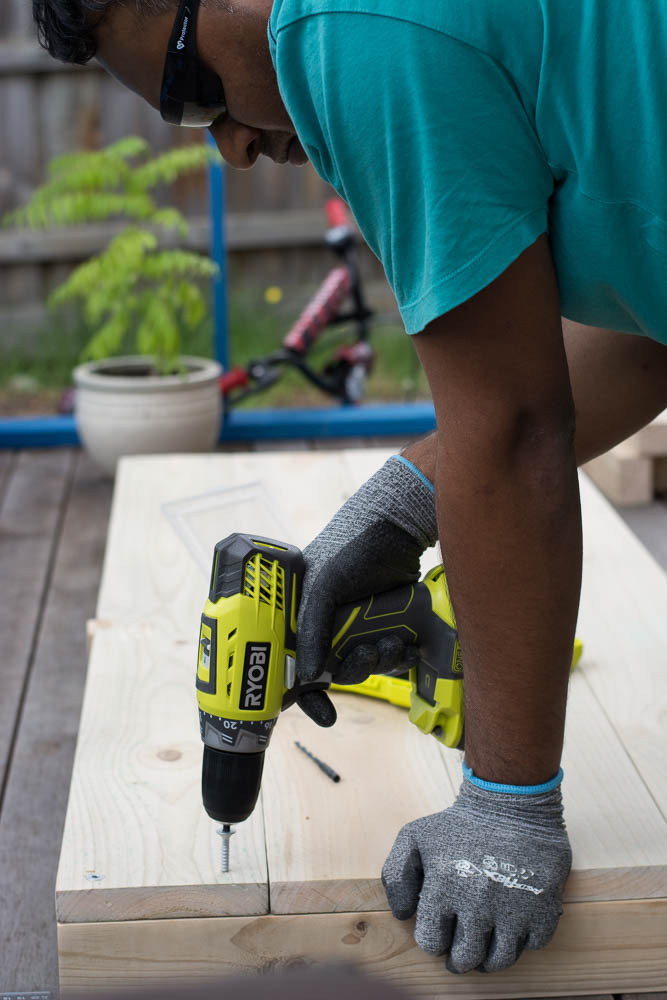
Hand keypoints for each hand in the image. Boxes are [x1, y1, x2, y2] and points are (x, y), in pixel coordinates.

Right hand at [295, 455, 436, 720]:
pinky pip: (388, 654)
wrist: (397, 525)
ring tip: (394, 644)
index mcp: (301, 614)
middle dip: (356, 670)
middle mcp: (326, 623)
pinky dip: (398, 657)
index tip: (324, 714)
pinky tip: (409, 647)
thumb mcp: (324, 586)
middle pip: (336, 669)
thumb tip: (310, 677)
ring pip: (365, 664)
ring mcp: (357, 625)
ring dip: (381, 662)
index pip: (294, 664)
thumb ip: (313, 630)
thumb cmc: (350, 546)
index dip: (306, 694)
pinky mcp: (384, 623)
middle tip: (371, 654)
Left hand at [382, 769, 571, 973]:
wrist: (511, 802)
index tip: (439, 931)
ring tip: (483, 948)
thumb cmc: (459, 823)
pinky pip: (532, 945)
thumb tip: (403, 915)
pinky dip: (523, 941)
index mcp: (444, 888)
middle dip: (458, 957)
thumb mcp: (414, 837)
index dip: (433, 939)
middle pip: (465, 958)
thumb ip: (396, 875)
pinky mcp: (544, 908)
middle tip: (459, 951)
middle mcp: (479, 904)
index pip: (431, 942)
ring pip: (499, 960)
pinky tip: (513, 925)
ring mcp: (514, 909)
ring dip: (488, 959)